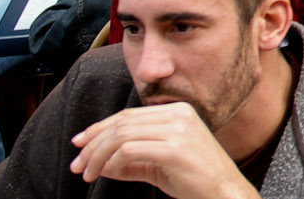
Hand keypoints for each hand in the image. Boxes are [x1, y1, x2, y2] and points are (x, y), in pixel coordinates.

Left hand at [70, 102, 257, 198]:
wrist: (225, 193)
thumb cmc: (196, 181)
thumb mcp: (159, 166)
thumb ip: (131, 161)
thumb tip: (100, 163)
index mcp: (177, 112)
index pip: (127, 116)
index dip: (98, 128)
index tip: (80, 144)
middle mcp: (178, 115)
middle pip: (121, 123)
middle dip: (93, 144)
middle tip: (77, 163)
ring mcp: (178, 130)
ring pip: (122, 135)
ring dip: (97, 155)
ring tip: (87, 172)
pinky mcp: (175, 148)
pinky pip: (131, 150)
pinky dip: (113, 162)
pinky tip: (108, 172)